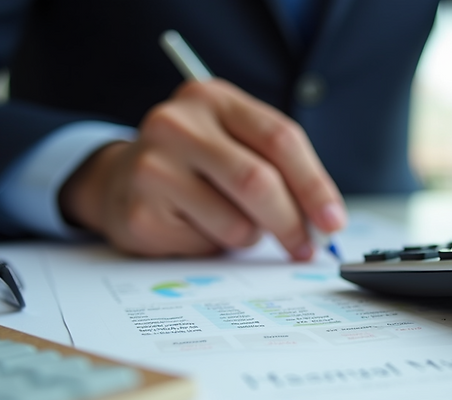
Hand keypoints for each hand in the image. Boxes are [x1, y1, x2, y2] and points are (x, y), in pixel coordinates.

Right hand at [59, 79, 345, 258]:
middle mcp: (178, 124)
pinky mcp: (141, 211)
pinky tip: (196, 228)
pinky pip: (205, 244)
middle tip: (305, 247)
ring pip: (235, 222)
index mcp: (213, 99)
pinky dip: (215, 247)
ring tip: (230, 225)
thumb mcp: (235, 145)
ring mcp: (153, 166)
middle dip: (292, 222)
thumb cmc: (194, 165)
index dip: (315, 185)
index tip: (332, 221)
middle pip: (258, 181)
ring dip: (249, 237)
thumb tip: (324, 220)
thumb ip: (279, 169)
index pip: (280, 139)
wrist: (118, 181)